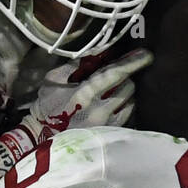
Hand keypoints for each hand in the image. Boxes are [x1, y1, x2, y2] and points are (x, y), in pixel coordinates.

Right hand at [0, 49, 152, 183]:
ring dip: (125, 93)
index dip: (132, 62)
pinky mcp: (111, 134)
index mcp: (84, 94)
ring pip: (131, 100)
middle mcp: (100, 110)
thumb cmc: (48, 106)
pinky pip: (127, 114)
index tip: (146, 55)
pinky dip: (123, 106)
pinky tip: (112, 105)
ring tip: (111, 93)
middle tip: (115, 77)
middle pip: (128, 86)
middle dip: (124, 78)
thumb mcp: (54, 79)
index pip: (115, 74)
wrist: (41, 136)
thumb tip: (97, 51)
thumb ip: (76, 64)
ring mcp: (107, 124)